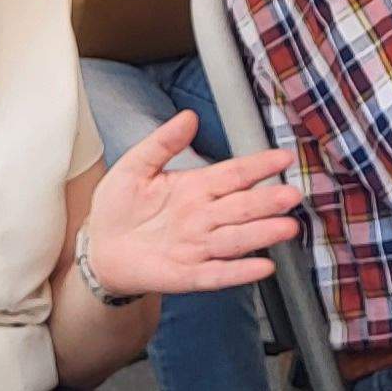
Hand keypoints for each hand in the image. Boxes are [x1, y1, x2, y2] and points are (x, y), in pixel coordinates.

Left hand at [80, 113, 299, 298]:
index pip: (234, 174)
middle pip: (241, 206)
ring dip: (262, 234)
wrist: (100, 248)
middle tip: (291, 194)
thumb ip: (163, 143)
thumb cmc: (119, 207)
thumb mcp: (135, 166)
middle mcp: (203, 217)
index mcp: (195, 187)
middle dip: (267, 201)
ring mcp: (198, 247)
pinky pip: (218, 273)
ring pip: (236, 239)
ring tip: (286, 228)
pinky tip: (263, 267)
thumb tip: (188, 116)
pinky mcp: (188, 274)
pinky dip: (240, 271)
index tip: (283, 157)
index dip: (259, 166)